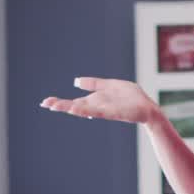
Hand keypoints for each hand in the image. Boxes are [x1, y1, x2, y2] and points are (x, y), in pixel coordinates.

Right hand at [41, 77, 158, 125]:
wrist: (148, 109)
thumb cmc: (131, 98)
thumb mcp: (110, 85)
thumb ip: (94, 84)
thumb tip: (75, 82)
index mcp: (95, 101)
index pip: (74, 101)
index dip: (61, 102)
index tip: (46, 102)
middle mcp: (98, 106)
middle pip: (76, 106)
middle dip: (61, 105)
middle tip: (45, 104)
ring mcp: (105, 110)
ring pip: (85, 109)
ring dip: (71, 108)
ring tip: (56, 107)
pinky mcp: (114, 112)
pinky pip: (99, 111)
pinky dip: (88, 110)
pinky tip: (77, 109)